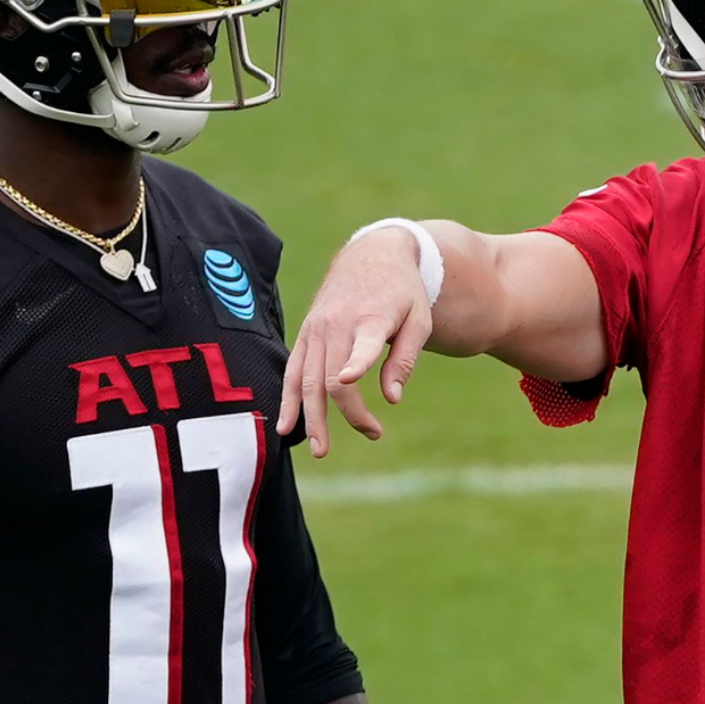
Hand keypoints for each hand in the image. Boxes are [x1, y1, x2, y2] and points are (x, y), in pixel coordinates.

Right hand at [277, 229, 433, 456]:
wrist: (372, 253)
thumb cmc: (402, 291)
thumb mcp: (419, 319)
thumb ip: (405, 359)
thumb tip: (392, 399)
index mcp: (372, 318)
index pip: (362, 343)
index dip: (355, 363)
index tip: (347, 381)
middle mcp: (338, 324)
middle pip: (332, 377)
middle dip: (348, 413)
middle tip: (372, 434)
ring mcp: (316, 329)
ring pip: (306, 380)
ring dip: (312, 417)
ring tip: (321, 450)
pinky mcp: (305, 333)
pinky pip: (292, 371)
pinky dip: (287, 400)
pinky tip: (285, 427)